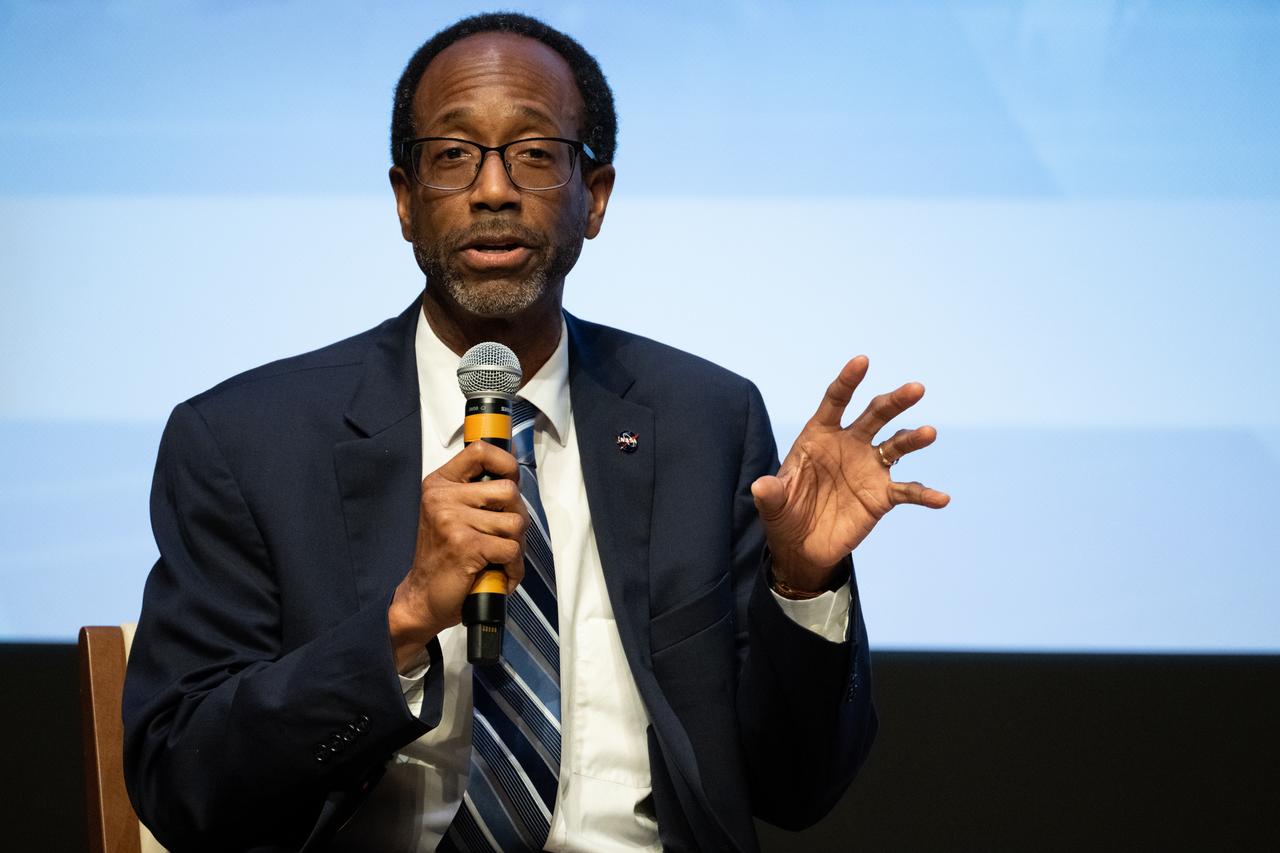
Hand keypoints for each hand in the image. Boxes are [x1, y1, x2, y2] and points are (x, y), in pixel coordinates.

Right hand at [388, 440, 527, 669]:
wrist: (423, 597)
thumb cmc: (445, 555)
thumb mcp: (453, 511)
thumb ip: (478, 488)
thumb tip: (513, 459)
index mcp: (440, 484)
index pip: (480, 451)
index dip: (506, 462)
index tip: (511, 479)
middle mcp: (442, 498)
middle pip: (509, 490)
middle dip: (517, 515)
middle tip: (502, 535)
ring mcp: (452, 521)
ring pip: (516, 522)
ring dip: (515, 545)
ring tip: (497, 556)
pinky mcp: (466, 546)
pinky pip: (512, 549)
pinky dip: (513, 567)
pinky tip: (498, 573)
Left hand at [751, 356, 949, 593]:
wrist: (802, 545)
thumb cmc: (785, 513)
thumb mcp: (772, 504)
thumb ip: (771, 493)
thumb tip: (762, 486)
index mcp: (820, 435)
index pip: (836, 401)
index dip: (848, 381)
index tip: (862, 361)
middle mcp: (850, 444)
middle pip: (875, 415)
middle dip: (895, 401)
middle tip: (916, 389)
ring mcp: (869, 467)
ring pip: (897, 445)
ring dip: (913, 438)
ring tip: (929, 432)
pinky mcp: (882, 495)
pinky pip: (908, 491)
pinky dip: (925, 494)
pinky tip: (942, 498)